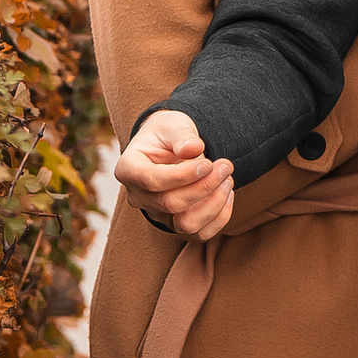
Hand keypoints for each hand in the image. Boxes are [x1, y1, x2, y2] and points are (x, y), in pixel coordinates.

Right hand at [114, 108, 235, 238]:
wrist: (169, 146)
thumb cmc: (167, 134)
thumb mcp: (172, 124)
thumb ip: (182, 135)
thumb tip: (194, 148)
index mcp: (129, 169)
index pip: (152, 180)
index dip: (182, 175)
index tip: (208, 163)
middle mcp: (138, 196)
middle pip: (171, 204)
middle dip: (204, 187)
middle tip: (226, 166)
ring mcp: (156, 214)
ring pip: (186, 224)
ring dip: (214, 204)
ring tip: (228, 179)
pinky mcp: (176, 224)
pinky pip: (200, 233)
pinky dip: (219, 217)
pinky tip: (227, 193)